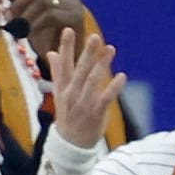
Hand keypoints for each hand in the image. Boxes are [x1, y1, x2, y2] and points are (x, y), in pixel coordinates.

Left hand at [10, 0, 85, 63]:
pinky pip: (51, 15)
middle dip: (20, 1)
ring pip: (45, 0)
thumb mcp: (28, 13)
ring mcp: (75, 4)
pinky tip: (29, 32)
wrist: (63, 58)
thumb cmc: (44, 35)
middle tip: (9, 15)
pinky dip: (36, 23)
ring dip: (27, 14)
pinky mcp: (76, 17)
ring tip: (18, 26)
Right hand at [48, 30, 124, 150]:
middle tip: (94, 37)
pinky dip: (113, 87)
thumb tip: (52, 53)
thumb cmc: (67, 115)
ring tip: (111, 49)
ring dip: (102, 64)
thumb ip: (57, 72)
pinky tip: (122, 76)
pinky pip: (105, 97)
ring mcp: (83, 103)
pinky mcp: (96, 112)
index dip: (66, 47)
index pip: (63, 64)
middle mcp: (71, 93)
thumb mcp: (59, 93)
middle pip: (79, 70)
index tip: (68, 30)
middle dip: (87, 53)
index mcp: (62, 87)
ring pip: (93, 80)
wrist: (70, 144)